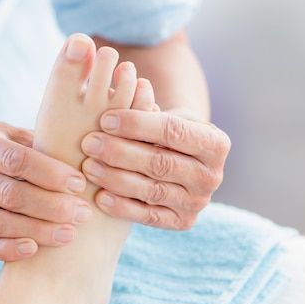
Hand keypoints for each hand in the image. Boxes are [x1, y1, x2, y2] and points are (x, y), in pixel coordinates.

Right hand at [0, 122, 91, 260]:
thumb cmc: (14, 145)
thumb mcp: (23, 134)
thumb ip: (44, 144)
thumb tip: (81, 164)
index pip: (16, 160)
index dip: (50, 174)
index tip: (79, 184)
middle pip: (11, 195)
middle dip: (51, 206)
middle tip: (81, 213)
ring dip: (37, 231)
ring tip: (69, 234)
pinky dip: (7, 250)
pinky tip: (33, 250)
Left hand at [80, 109, 230, 228]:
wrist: (177, 164)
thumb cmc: (164, 133)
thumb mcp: (162, 115)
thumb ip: (147, 104)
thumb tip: (132, 81)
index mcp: (216, 143)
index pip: (173, 131)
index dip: (137, 124)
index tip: (105, 118)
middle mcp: (212, 176)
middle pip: (161, 163)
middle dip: (121, 152)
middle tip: (89, 143)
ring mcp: (198, 202)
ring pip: (153, 190)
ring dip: (116, 179)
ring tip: (88, 167)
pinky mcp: (182, 222)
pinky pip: (150, 217)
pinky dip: (123, 207)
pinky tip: (100, 197)